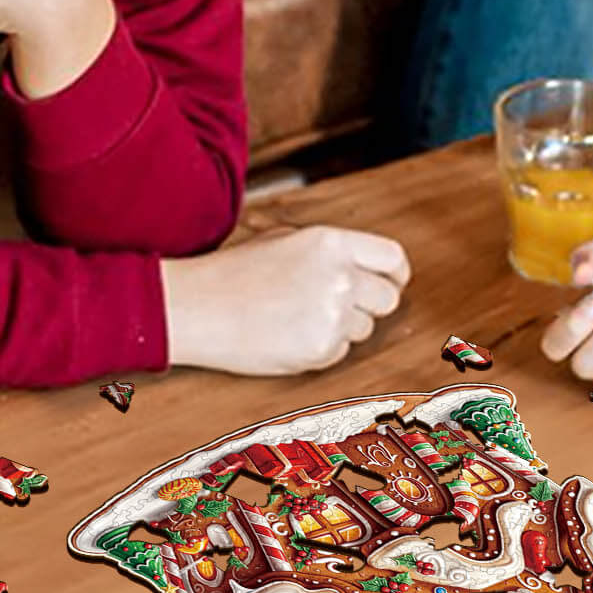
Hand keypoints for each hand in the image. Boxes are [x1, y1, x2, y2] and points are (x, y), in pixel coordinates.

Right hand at [162, 225, 411, 374]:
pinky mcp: (321, 349)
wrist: (196, 307)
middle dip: (369, 305)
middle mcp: (340, 276)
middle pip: (387, 298)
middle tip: (338, 307)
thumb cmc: (234, 273)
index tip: (390, 283)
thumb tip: (369, 268)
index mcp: (332, 243)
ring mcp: (333, 314)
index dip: (395, 275)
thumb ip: (332, 251)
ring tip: (298, 317)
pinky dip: (322, 348)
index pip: (392, 258)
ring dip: (342, 327)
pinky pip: (341, 352)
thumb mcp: (286, 239)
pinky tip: (288, 335)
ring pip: (364, 328)